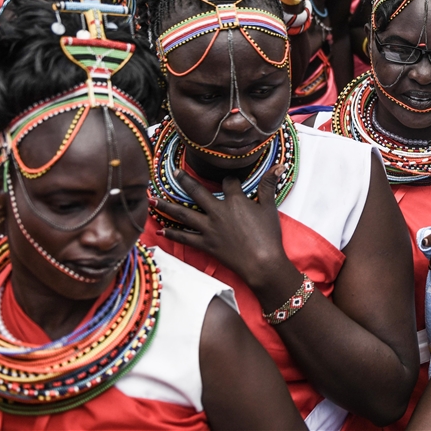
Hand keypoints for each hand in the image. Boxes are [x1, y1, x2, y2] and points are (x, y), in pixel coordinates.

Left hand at [153, 164, 291, 293]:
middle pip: (197, 192)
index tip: (230, 180)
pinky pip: (185, 238)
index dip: (230, 179)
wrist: (262, 262)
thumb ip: (269, 185)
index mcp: (235, 200)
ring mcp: (209, 228)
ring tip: (152, 199)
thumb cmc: (268, 236)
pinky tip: (160, 231)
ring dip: (166, 206)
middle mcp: (218, 211)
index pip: (228, 182)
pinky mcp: (206, 244)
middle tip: (173, 172)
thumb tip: (278, 167)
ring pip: (183, 213)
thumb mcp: (270, 208)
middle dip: (184, 180)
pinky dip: (172, 235)